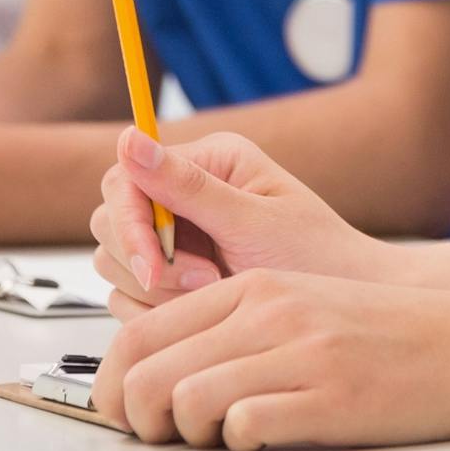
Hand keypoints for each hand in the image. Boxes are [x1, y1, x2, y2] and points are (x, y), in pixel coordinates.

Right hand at [91, 127, 390, 306]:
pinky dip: (158, 312)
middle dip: (150, 261)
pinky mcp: (170, 277)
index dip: (129, 225)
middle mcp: (183, 194)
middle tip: (206, 283)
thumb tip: (131, 138)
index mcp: (207, 162)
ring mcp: (174, 237)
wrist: (339, 310)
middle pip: (110, 222)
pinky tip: (202, 312)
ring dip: (157, 290)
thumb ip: (189, 187)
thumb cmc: (316, 257)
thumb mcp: (255, 222)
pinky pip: (129, 298)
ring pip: (114, 264)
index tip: (154, 266)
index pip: (126, 180)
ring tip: (216, 293)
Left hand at [93, 268, 449, 450]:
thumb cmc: (386, 336)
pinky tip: (268, 438)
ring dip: (187, 436)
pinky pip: (244, 428)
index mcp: (254, 289)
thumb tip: (154, 374)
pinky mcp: (328, 398)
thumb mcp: (302, 306)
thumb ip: (232, 328)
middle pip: (145, 374)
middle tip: (161, 439)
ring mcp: (300, 354)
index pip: (138, 334)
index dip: (109, 386)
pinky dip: (241, 444)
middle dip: (135, 421)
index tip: (121, 413)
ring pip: (184, 402)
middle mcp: (270, 313)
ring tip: (219, 438)